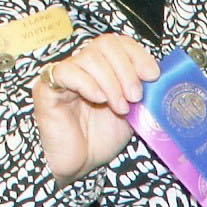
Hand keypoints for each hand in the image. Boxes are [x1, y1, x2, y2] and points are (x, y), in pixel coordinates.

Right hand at [31, 34, 157, 186]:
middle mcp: (82, 65)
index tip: (152, 75)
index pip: (119, 41)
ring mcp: (64, 75)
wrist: (81, 165)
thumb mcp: (133, 109)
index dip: (137, 54)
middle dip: (127, 69)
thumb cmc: (103, 137)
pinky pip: (65, 72)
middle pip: (106, 44)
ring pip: (89, 57)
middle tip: (135, 96)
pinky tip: (98, 99)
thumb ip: (142, 88)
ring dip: (111, 82)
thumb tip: (160, 74)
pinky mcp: (47, 88)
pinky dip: (87, 84)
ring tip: (119, 107)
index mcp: (104, 66)